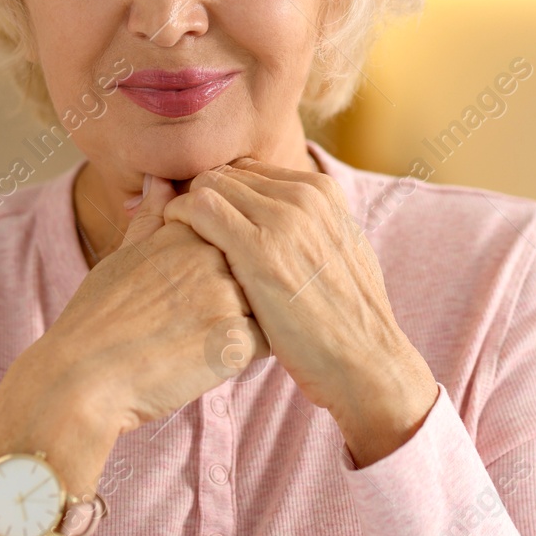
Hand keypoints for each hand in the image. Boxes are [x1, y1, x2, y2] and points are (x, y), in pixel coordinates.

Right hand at [9, 173, 269, 445]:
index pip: (231, 237)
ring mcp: (227, 296)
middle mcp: (212, 255)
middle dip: (233, 295)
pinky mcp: (235, 341)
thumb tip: (161, 179)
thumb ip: (151, 216)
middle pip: (249, 270)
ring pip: (261, 305)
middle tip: (188, 322)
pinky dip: (240, 355)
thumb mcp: (121, 256)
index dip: (215, 268)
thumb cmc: (97, 319)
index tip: (185, 292)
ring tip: (193, 341)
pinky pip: (262, 342)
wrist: (82, 378)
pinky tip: (201, 361)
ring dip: (239, 324)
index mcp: (187, 229)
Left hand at [163, 157, 436, 466]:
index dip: (221, 194)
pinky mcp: (259, 249)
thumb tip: (284, 220)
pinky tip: (170, 245)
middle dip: (198, 196)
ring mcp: (283, 219)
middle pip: (227, 175)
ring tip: (171, 241)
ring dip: (185, 208)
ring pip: (210, 186)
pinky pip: (200, 209)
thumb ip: (311, 227)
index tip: (201, 219)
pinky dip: (177, 218)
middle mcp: (304, 196)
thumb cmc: (347, 321)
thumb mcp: (340, 255)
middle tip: (175, 229)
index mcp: (322, 193)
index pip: (250, 172)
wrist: (365, 362)